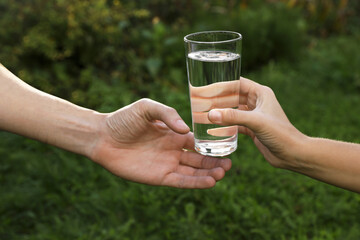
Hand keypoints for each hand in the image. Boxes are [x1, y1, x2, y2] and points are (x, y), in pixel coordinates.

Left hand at [90, 99, 231, 188]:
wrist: (102, 136)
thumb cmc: (123, 119)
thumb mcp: (147, 108)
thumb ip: (168, 114)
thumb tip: (186, 129)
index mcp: (173, 134)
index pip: (197, 141)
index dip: (212, 145)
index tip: (227, 145)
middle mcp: (173, 151)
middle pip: (199, 159)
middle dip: (214, 162)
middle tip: (229, 164)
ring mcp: (166, 164)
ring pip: (193, 172)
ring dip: (208, 173)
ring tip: (223, 173)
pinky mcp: (158, 177)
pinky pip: (180, 181)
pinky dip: (195, 183)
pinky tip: (209, 182)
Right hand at [207, 77, 305, 167]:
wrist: (292, 154)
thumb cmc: (280, 133)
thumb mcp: (256, 121)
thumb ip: (233, 116)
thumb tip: (211, 114)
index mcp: (261, 93)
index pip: (238, 83)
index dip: (222, 84)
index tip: (206, 86)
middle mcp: (257, 102)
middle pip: (233, 96)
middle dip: (218, 99)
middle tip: (201, 100)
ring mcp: (254, 116)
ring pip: (233, 110)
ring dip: (220, 112)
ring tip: (204, 113)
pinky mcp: (252, 129)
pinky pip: (235, 123)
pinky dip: (225, 125)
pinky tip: (213, 127)